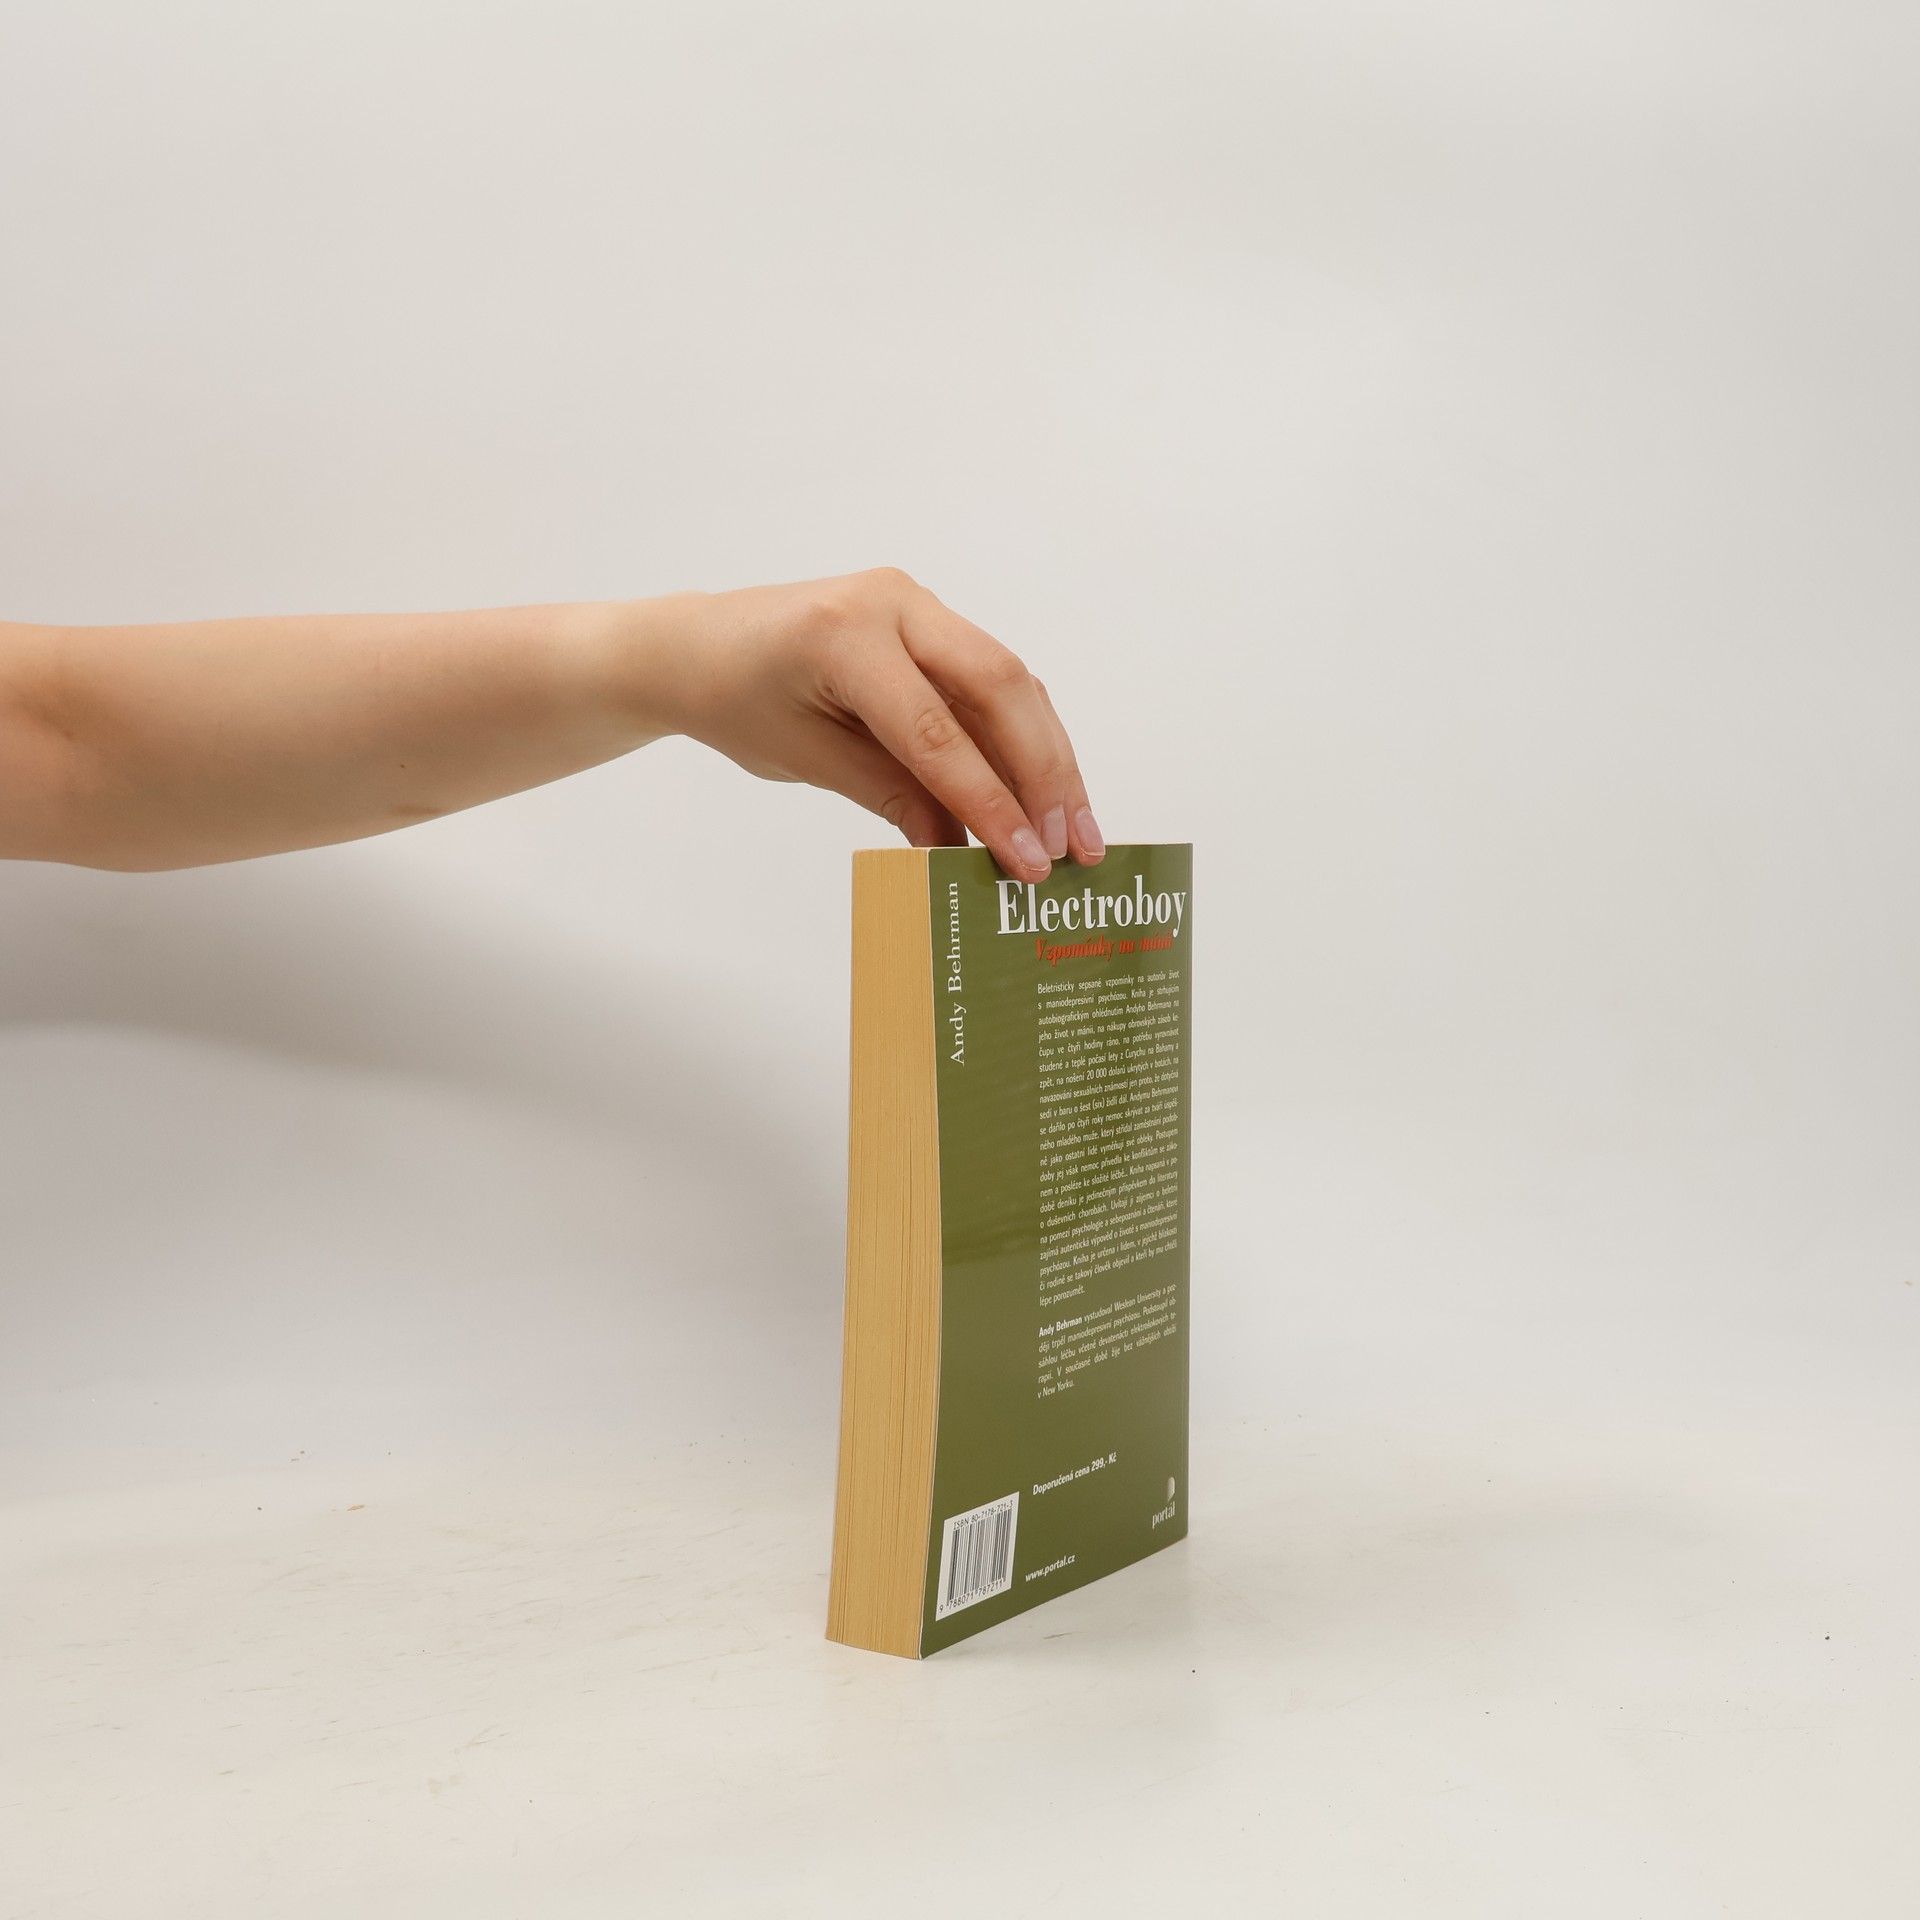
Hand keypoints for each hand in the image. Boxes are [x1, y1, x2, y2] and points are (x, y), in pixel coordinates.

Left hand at [654, 568, 1103, 880]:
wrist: (700, 646)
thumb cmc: (737, 700)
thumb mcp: (806, 759)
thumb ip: (890, 796)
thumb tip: (962, 852)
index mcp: (846, 635)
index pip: (935, 730)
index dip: (990, 801)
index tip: (1027, 863)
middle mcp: (895, 604)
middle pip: (999, 687)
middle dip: (1046, 774)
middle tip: (1075, 848)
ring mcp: (920, 607)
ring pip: (1011, 683)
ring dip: (1050, 759)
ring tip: (1077, 834)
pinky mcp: (934, 624)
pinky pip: (993, 683)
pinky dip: (1025, 740)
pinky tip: (1048, 795)